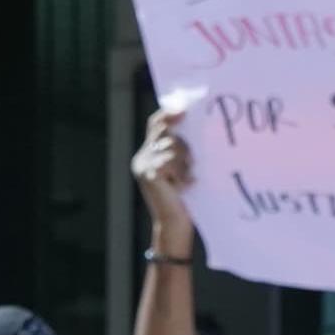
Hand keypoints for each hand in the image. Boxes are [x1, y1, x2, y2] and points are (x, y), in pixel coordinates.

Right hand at [132, 107, 197, 252]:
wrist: (175, 224)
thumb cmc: (184, 198)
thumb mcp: (181, 167)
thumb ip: (181, 148)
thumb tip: (190, 124)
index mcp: (148, 154)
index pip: (155, 123)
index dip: (168, 113)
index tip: (184, 110)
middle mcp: (142, 158)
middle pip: (166, 132)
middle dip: (184, 145)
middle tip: (192, 162)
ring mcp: (143, 166)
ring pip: (171, 146)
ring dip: (185, 161)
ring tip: (187, 178)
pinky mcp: (149, 175)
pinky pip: (170, 160)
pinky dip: (182, 172)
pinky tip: (185, 185)